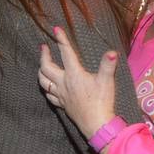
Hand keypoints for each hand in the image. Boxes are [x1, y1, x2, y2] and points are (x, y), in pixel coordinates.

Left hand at [38, 25, 117, 139]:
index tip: (56, 29)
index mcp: (74, 74)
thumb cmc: (102, 101)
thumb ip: (108, 64)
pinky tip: (48, 87)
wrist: (96, 124)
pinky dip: (46, 88)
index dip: (61, 39)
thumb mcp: (107, 81)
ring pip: (43, 81)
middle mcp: (64, 83)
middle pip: (46, 67)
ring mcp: (61, 95)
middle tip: (43, 47)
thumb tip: (112, 51)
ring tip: (41, 66)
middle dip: (43, 55)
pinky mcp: (62, 104)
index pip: (65, 52)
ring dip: (40, 72)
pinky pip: (49, 95)